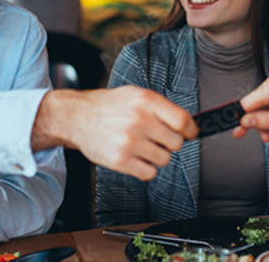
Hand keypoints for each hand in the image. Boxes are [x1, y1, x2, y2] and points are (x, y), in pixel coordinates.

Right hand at [33, 87, 197, 180]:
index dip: (190, 130)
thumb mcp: (137, 95)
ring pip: (164, 159)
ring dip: (157, 156)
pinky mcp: (120, 160)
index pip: (183, 121)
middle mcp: (139, 120)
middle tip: (158, 138)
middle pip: (176, 143)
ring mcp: (129, 141)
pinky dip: (146, 168)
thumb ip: (162, 107)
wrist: (78, 117)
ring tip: (143, 146)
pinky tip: (136, 157)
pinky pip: (149, 173)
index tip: (189, 133)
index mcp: (146, 101)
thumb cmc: (110, 106)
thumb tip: (189, 123)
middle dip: (171, 142)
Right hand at [233, 59, 268, 141]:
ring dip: (264, 116)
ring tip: (266, 135)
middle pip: (259, 96)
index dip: (244, 113)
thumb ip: (268, 121)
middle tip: (243, 135)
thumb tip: (246, 121)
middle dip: (256, 118)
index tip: (234, 126)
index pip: (257, 96)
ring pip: (265, 97)